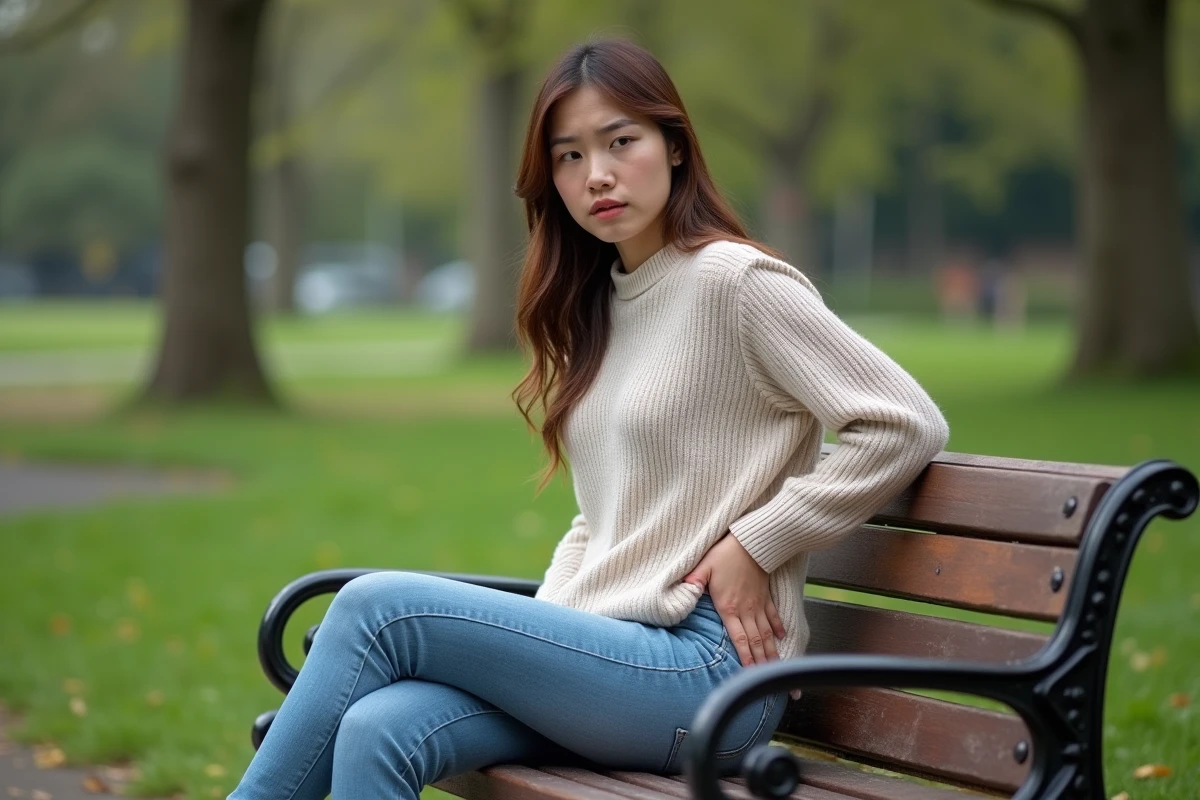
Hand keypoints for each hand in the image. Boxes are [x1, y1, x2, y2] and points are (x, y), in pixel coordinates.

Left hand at [682, 533, 785, 667]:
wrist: (752, 542)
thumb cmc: (726, 553)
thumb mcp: (704, 567)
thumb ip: (693, 582)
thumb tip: (682, 591)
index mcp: (729, 607)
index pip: (738, 638)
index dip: (745, 657)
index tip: (750, 673)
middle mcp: (746, 610)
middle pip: (755, 641)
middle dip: (761, 661)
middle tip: (767, 678)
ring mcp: (758, 604)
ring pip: (767, 633)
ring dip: (772, 651)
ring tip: (776, 667)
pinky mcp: (766, 596)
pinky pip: (774, 616)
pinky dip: (779, 628)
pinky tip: (782, 638)